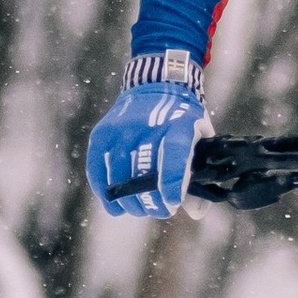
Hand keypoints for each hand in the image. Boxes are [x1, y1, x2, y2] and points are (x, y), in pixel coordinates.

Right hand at [86, 62, 207, 217]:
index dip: (172, 183)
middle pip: (144, 171)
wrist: (156, 85)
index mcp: (179, 124)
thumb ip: (198, 174)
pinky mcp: (102, 133)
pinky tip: (115, 206)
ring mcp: (121, 128)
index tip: (172, 203)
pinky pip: (98, 168)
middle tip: (160, 210)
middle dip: (152, 201)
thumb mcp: (199, 138)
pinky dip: (105, 192)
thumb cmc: (182, 119)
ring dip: (130, 201)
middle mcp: (147, 124)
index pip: (175, 156)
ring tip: (140, 209)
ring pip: (119, 174)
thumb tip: (196, 212)